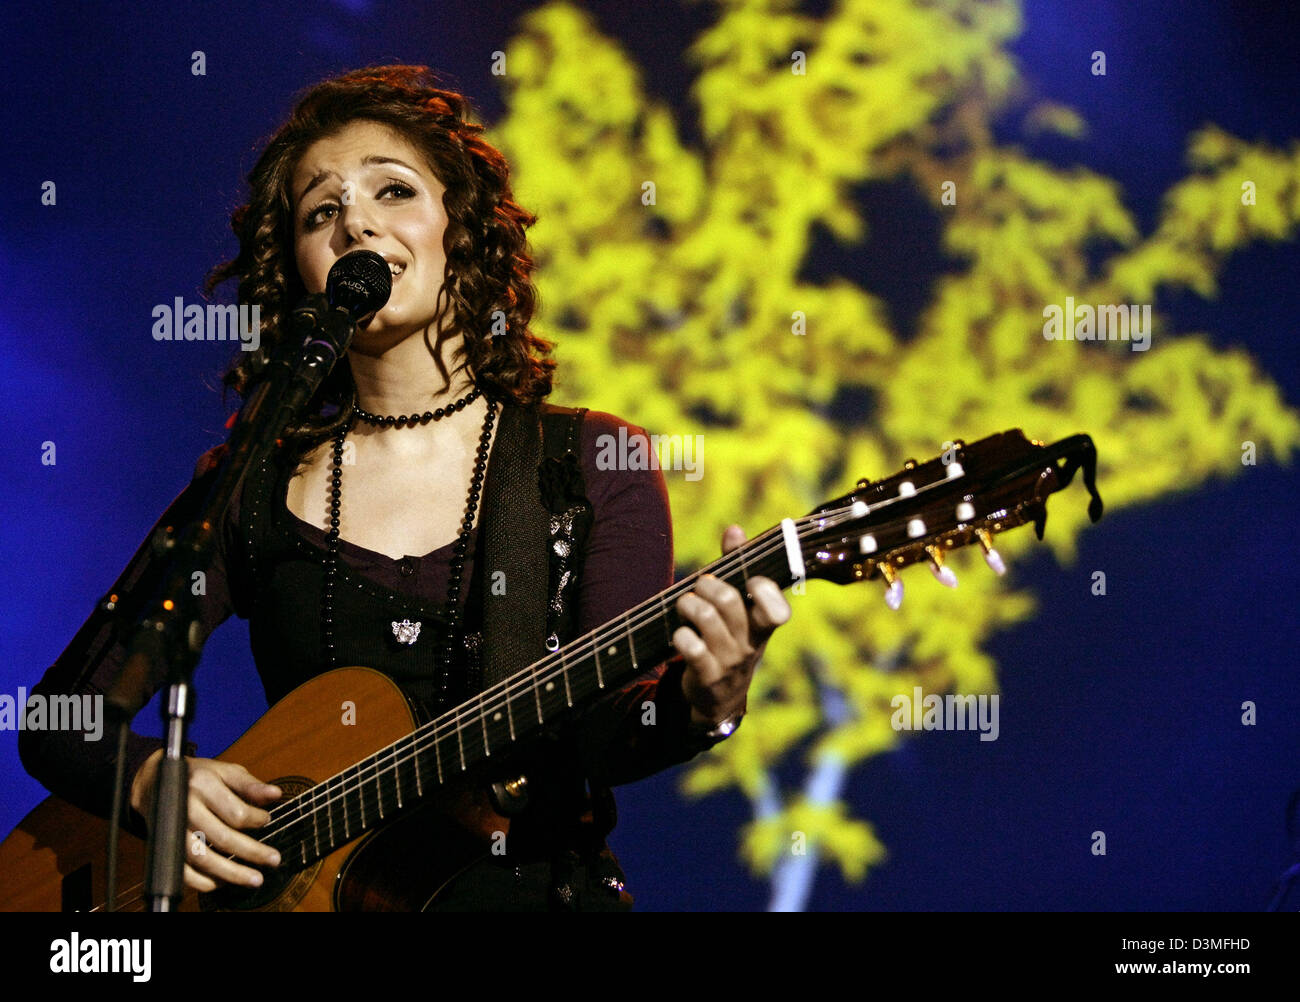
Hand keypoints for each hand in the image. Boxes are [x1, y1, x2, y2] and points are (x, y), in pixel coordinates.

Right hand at [130, 749, 282, 891]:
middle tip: (274, 860)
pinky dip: (204, 881)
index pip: (236, 811)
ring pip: (203, 859)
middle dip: (252, 852)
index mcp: (203, 785)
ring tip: (254, 878)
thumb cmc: (198, 777)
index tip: (267, 820)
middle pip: (222, 838)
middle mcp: (185, 808)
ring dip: (231, 873)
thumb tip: (275, 794)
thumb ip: (250, 785)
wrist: (154, 783)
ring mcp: (172, 831)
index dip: (257, 819)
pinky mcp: (164, 847)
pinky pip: (183, 872)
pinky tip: (223, 882)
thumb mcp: (225, 772)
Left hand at [673, 524, 791, 730]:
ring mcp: (729, 661)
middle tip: (700, 585)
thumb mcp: (741, 609)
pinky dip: (680, 634)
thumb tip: (734, 529)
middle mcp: (750, 643)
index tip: (749, 581)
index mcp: (764, 625)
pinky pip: (690, 646)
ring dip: (688, 604)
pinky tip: (681, 634)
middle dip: (707, 584)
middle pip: (729, 601)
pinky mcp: (707, 676)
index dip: (763, 591)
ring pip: (705, 618)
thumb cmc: (731, 638)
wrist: (720, 697)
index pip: (777, 609)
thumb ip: (738, 566)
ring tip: (685, 604)